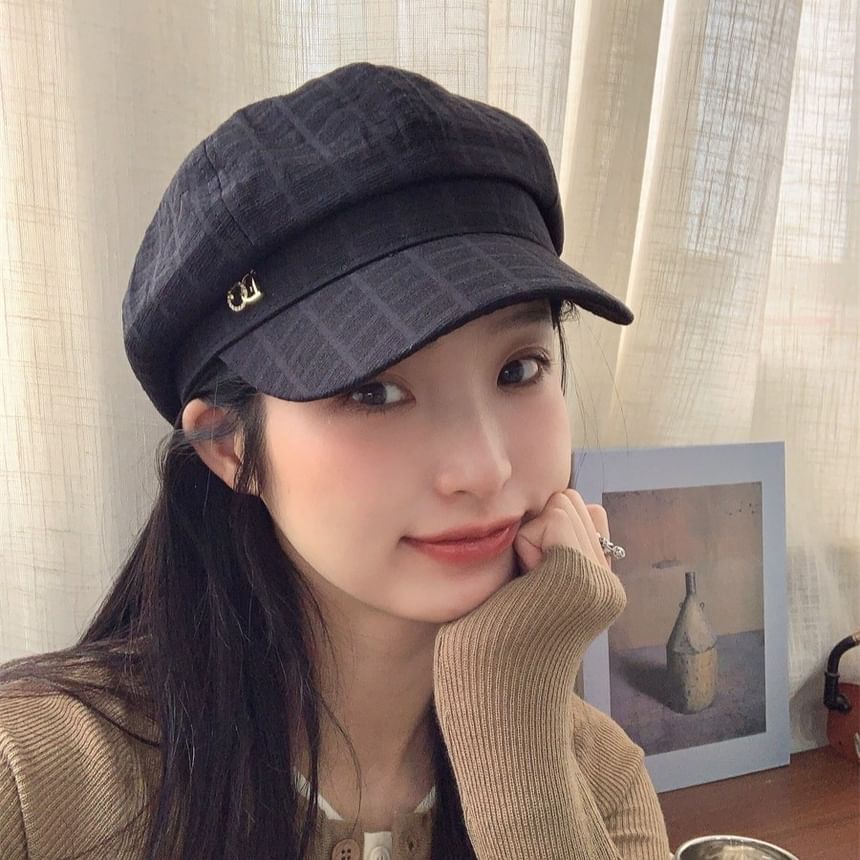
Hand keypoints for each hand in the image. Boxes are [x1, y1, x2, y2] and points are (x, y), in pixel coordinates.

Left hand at [434, 489, 625, 692]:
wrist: (491, 706)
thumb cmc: (492, 650)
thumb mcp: (531, 590)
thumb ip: (562, 549)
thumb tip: (589, 504)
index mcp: (600, 586)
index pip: (576, 514)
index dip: (538, 536)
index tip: (526, 588)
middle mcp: (609, 584)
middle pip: (570, 504)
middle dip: (537, 532)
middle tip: (523, 590)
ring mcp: (600, 580)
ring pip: (561, 507)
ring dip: (528, 539)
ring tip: (522, 593)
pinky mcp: (580, 576)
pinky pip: (551, 518)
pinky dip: (524, 543)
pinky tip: (520, 589)